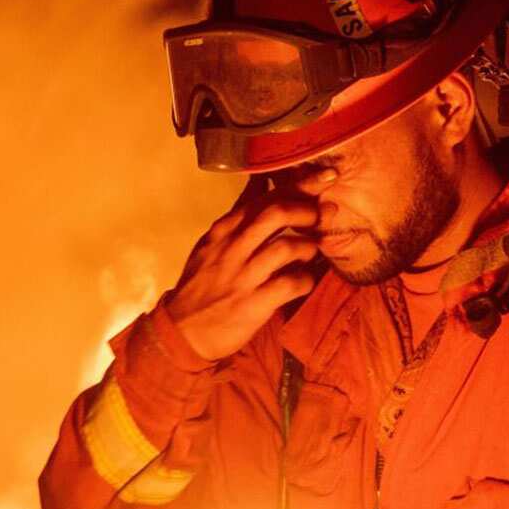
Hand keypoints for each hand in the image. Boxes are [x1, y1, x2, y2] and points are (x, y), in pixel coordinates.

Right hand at [166, 174, 325, 360]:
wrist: (183, 331)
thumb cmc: (202, 285)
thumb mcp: (212, 244)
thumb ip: (238, 215)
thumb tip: (260, 181)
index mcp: (223, 230)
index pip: (264, 197)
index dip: (299, 185)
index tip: (324, 177)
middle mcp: (232, 248)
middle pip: (277, 214)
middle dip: (307, 210)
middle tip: (322, 216)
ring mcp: (243, 276)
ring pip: (287, 247)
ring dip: (309, 247)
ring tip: (311, 251)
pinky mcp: (254, 303)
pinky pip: (292, 284)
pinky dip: (306, 279)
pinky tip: (305, 280)